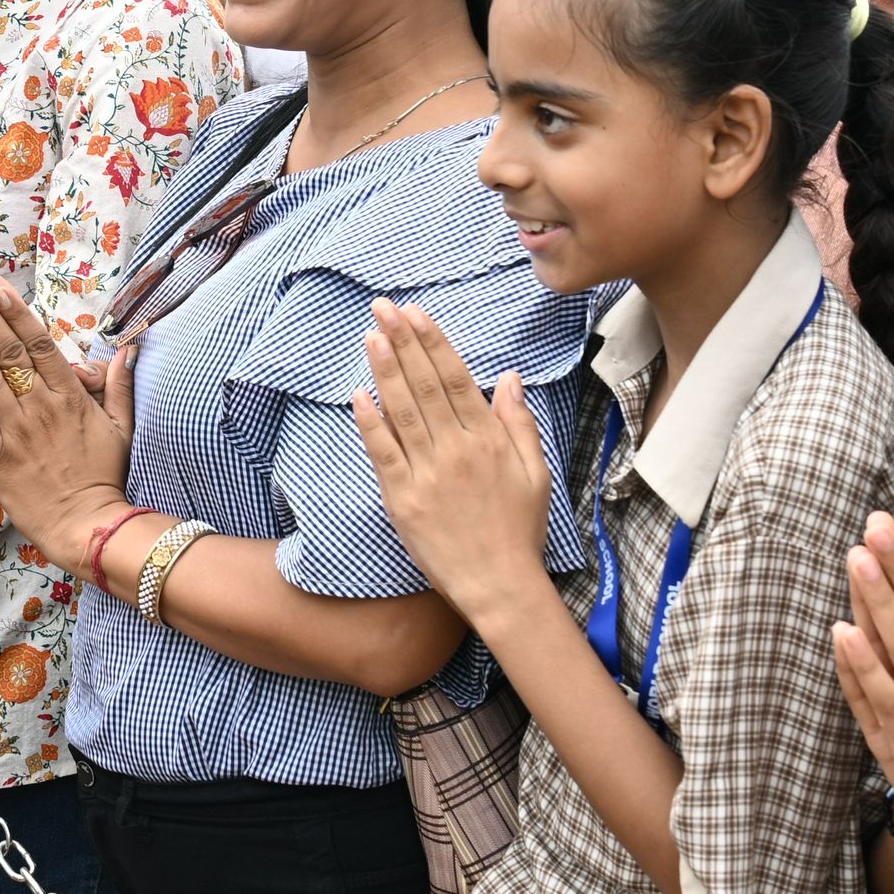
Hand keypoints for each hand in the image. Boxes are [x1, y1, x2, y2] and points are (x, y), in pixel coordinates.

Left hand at [0, 273, 132, 564]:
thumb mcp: (122, 427)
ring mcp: (15, 431)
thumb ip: (119, 385)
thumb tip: (127, 350)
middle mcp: (40, 407)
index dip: (13, 311)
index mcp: (70, 397)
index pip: (38, 343)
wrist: (86, 526)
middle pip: (6, 350)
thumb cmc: (104, 476)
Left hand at [352, 300, 554, 622]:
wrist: (500, 586)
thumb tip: (509, 378)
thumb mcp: (535, 473)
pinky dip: (370, 422)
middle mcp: (456, 450)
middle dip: (402, 341)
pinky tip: (358, 394)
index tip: (416, 314)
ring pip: (402, 411)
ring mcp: (427, 474)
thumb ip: (520, 423)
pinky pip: (383, 453)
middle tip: (382, 307)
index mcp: (489, 440)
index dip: (433, 342)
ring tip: (370, 336)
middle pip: (425, 384)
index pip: (456, 379)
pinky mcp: (402, 499)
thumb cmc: (520, 531)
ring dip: (384, 370)